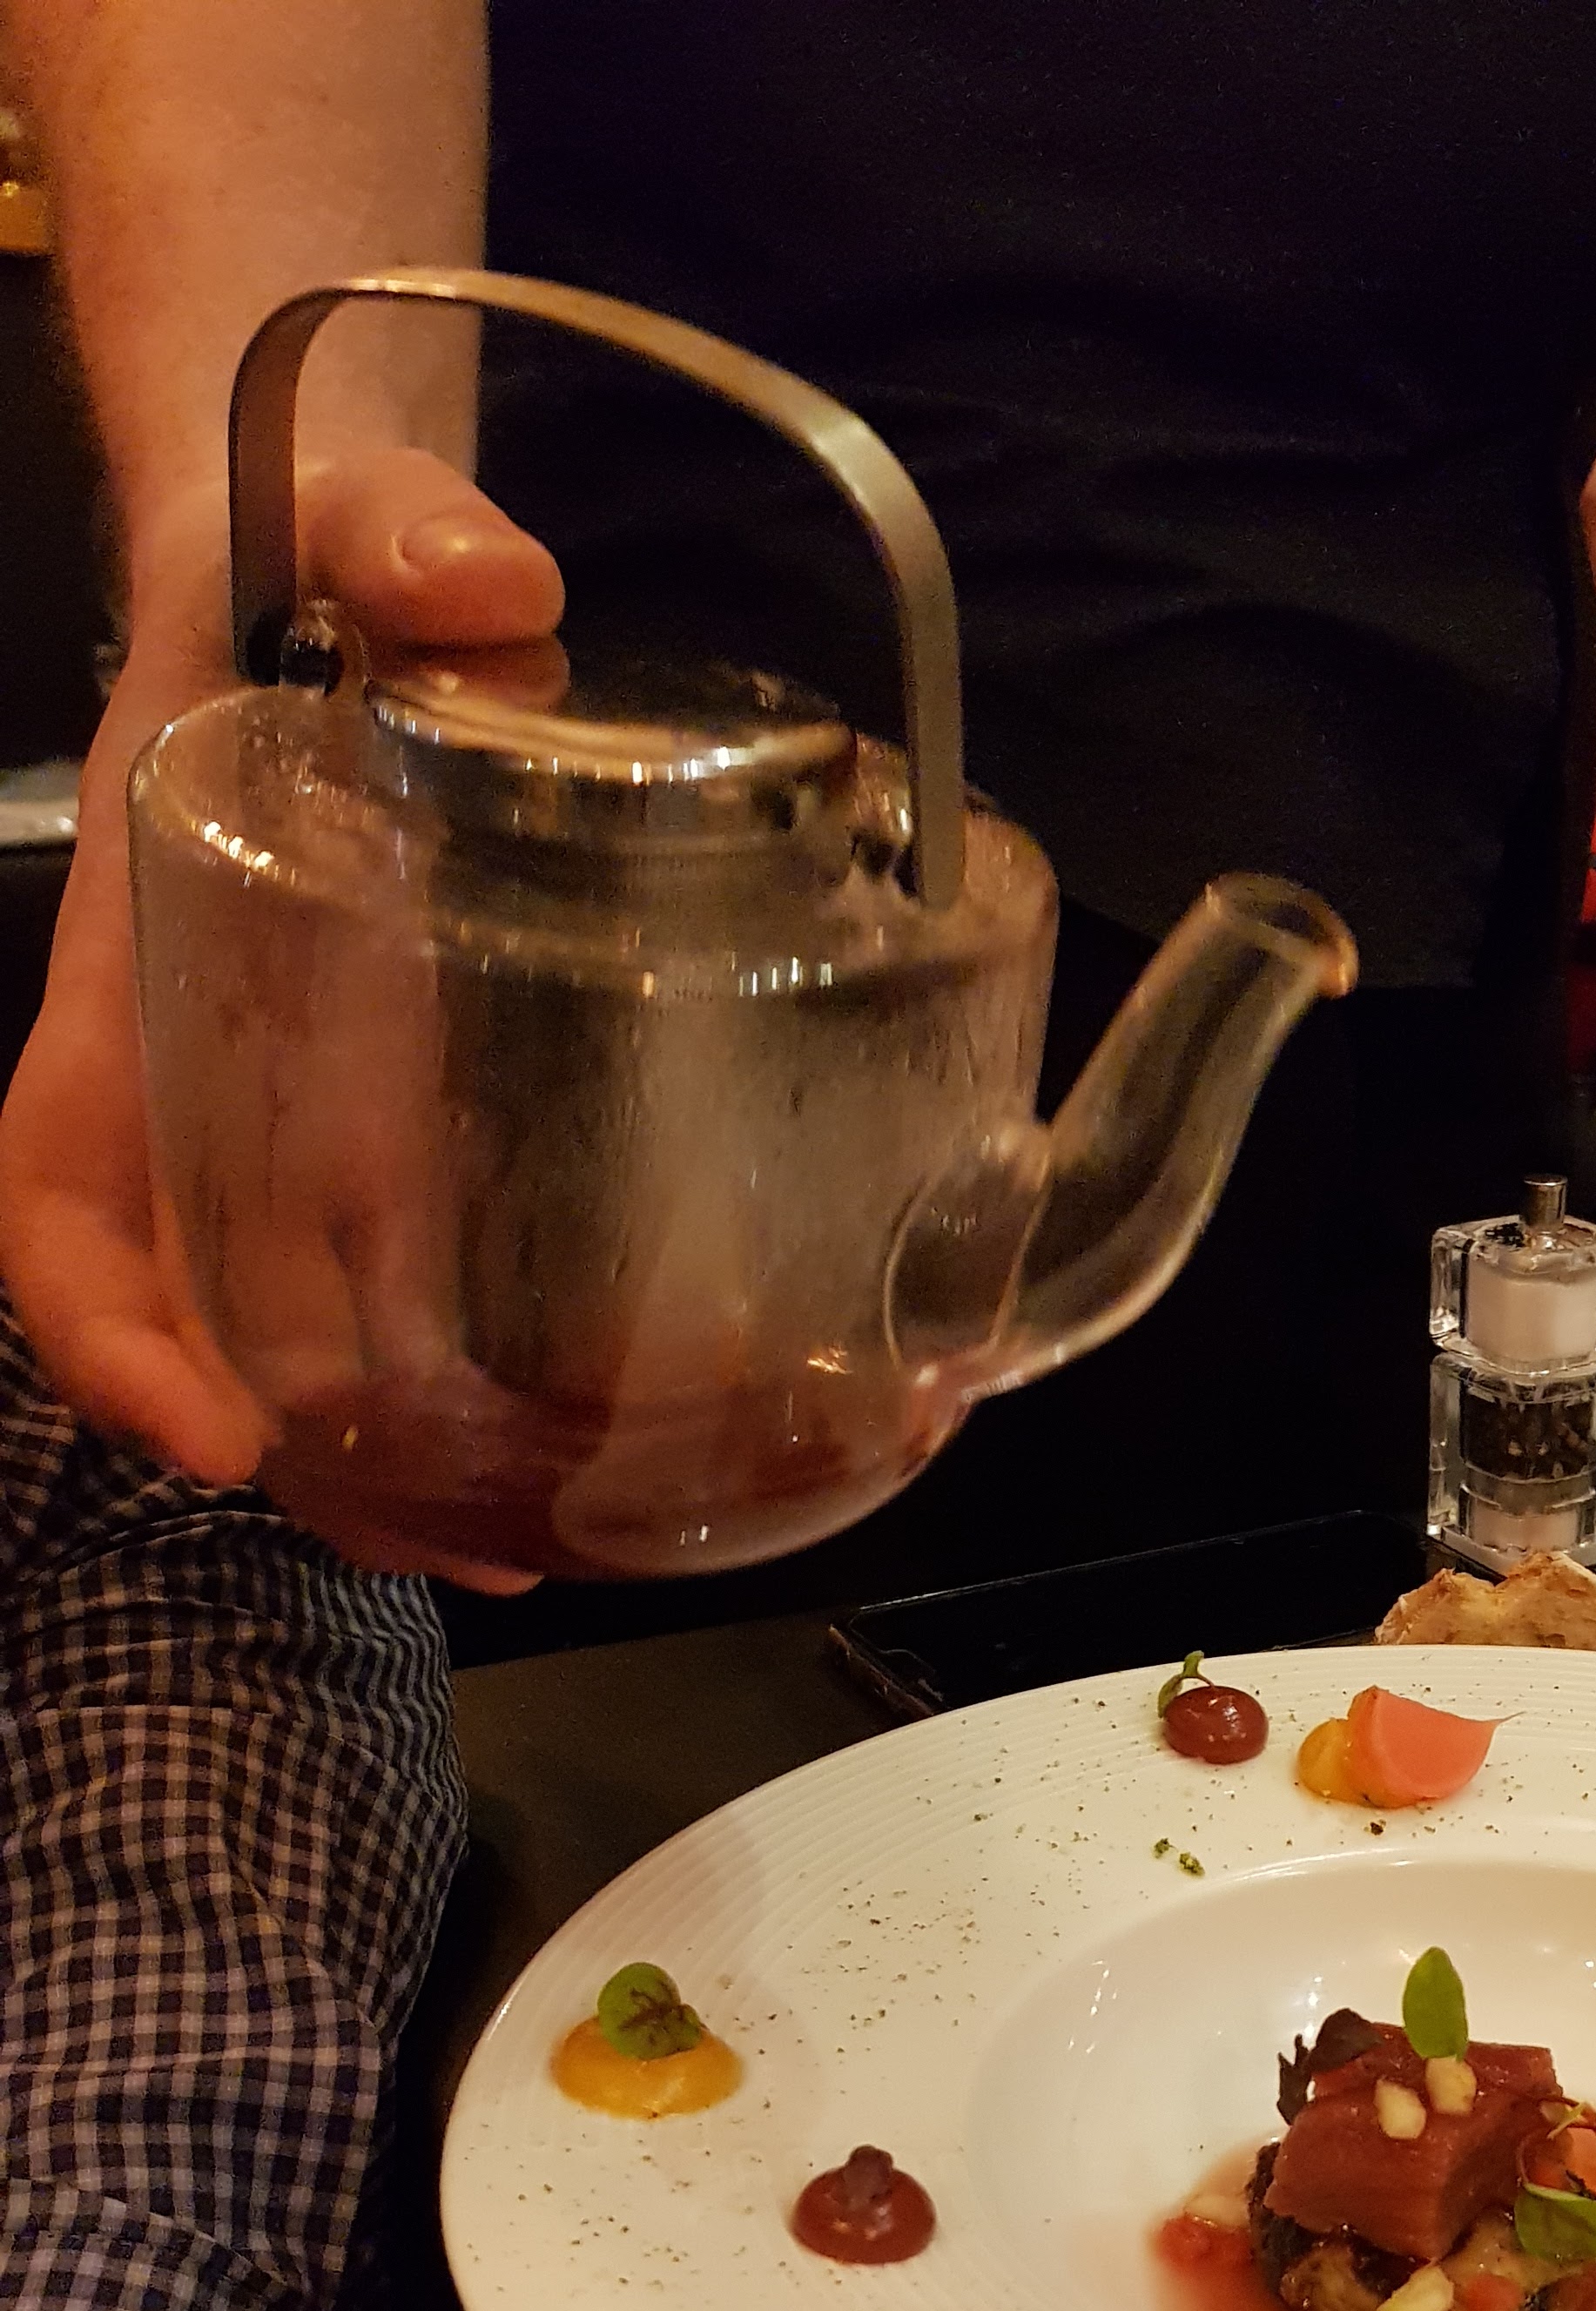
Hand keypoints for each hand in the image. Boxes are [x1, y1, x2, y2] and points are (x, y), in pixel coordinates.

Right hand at [0, 450, 562, 1576]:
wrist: (342, 553)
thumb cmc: (302, 549)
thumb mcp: (341, 524)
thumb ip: (396, 541)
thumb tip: (490, 586)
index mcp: (142, 972)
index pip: (59, 1184)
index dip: (103, 1324)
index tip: (203, 1432)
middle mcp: (204, 1069)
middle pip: (193, 1309)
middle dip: (296, 1454)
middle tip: (451, 1546)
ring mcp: (299, 1100)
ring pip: (296, 1323)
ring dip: (390, 1454)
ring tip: (529, 1547)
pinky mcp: (404, 1104)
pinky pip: (402, 1267)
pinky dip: (468, 1369)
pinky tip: (582, 1440)